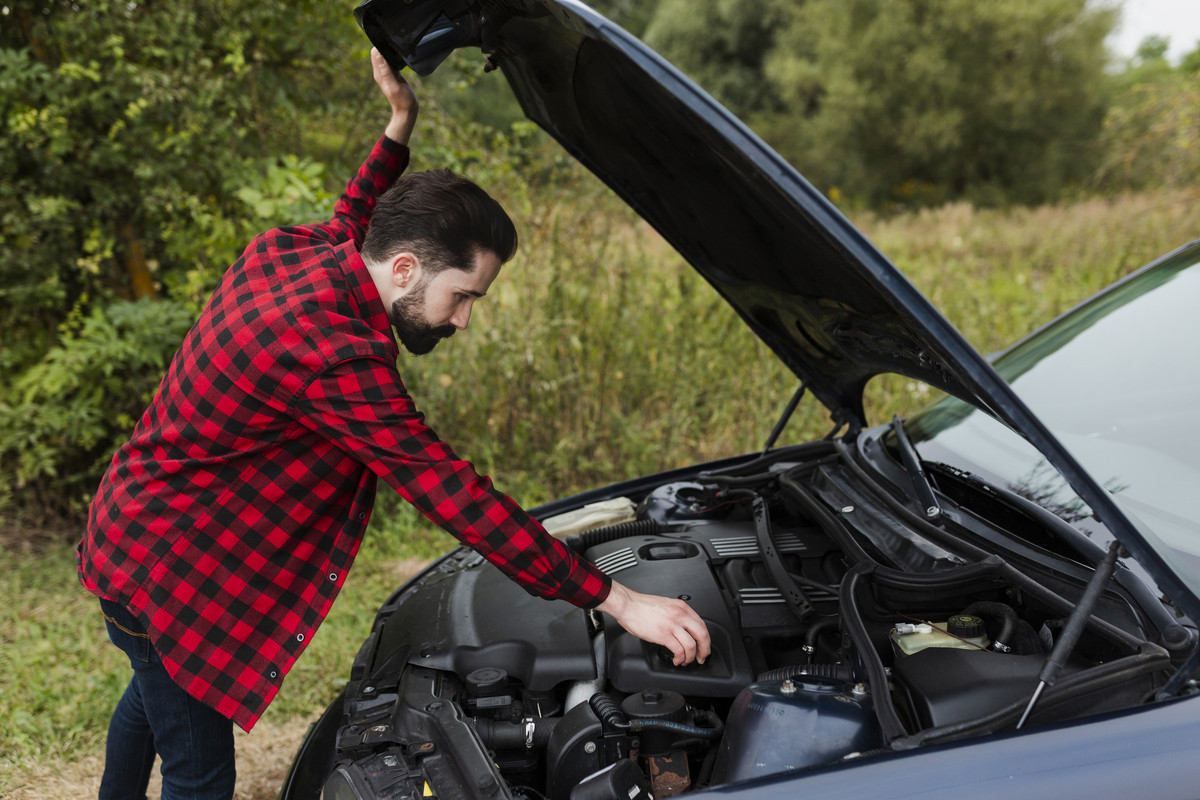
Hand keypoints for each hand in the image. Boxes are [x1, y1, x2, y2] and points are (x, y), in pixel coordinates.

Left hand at [371, 47, 417, 144]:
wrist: (407, 112)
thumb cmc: (403, 101)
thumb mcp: (395, 86)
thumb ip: (386, 71)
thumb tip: (379, 55)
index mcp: (379, 74)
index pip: (374, 53)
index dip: (380, 45)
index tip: (390, 43)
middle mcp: (381, 72)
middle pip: (378, 52)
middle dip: (384, 45)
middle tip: (396, 44)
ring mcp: (387, 73)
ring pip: (385, 56)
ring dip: (390, 51)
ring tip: (398, 48)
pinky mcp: (393, 74)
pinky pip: (391, 61)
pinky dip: (395, 57)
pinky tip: (401, 56)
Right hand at [597, 581, 711, 665]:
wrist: (627, 605)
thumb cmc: (641, 606)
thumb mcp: (666, 605)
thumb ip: (677, 614)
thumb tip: (684, 628)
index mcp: (681, 607)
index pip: (702, 624)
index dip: (705, 639)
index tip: (703, 646)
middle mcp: (679, 615)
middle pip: (702, 635)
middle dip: (704, 650)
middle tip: (701, 657)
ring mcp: (672, 625)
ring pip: (691, 645)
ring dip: (690, 657)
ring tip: (685, 661)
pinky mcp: (663, 635)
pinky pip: (678, 650)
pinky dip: (680, 658)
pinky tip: (676, 660)